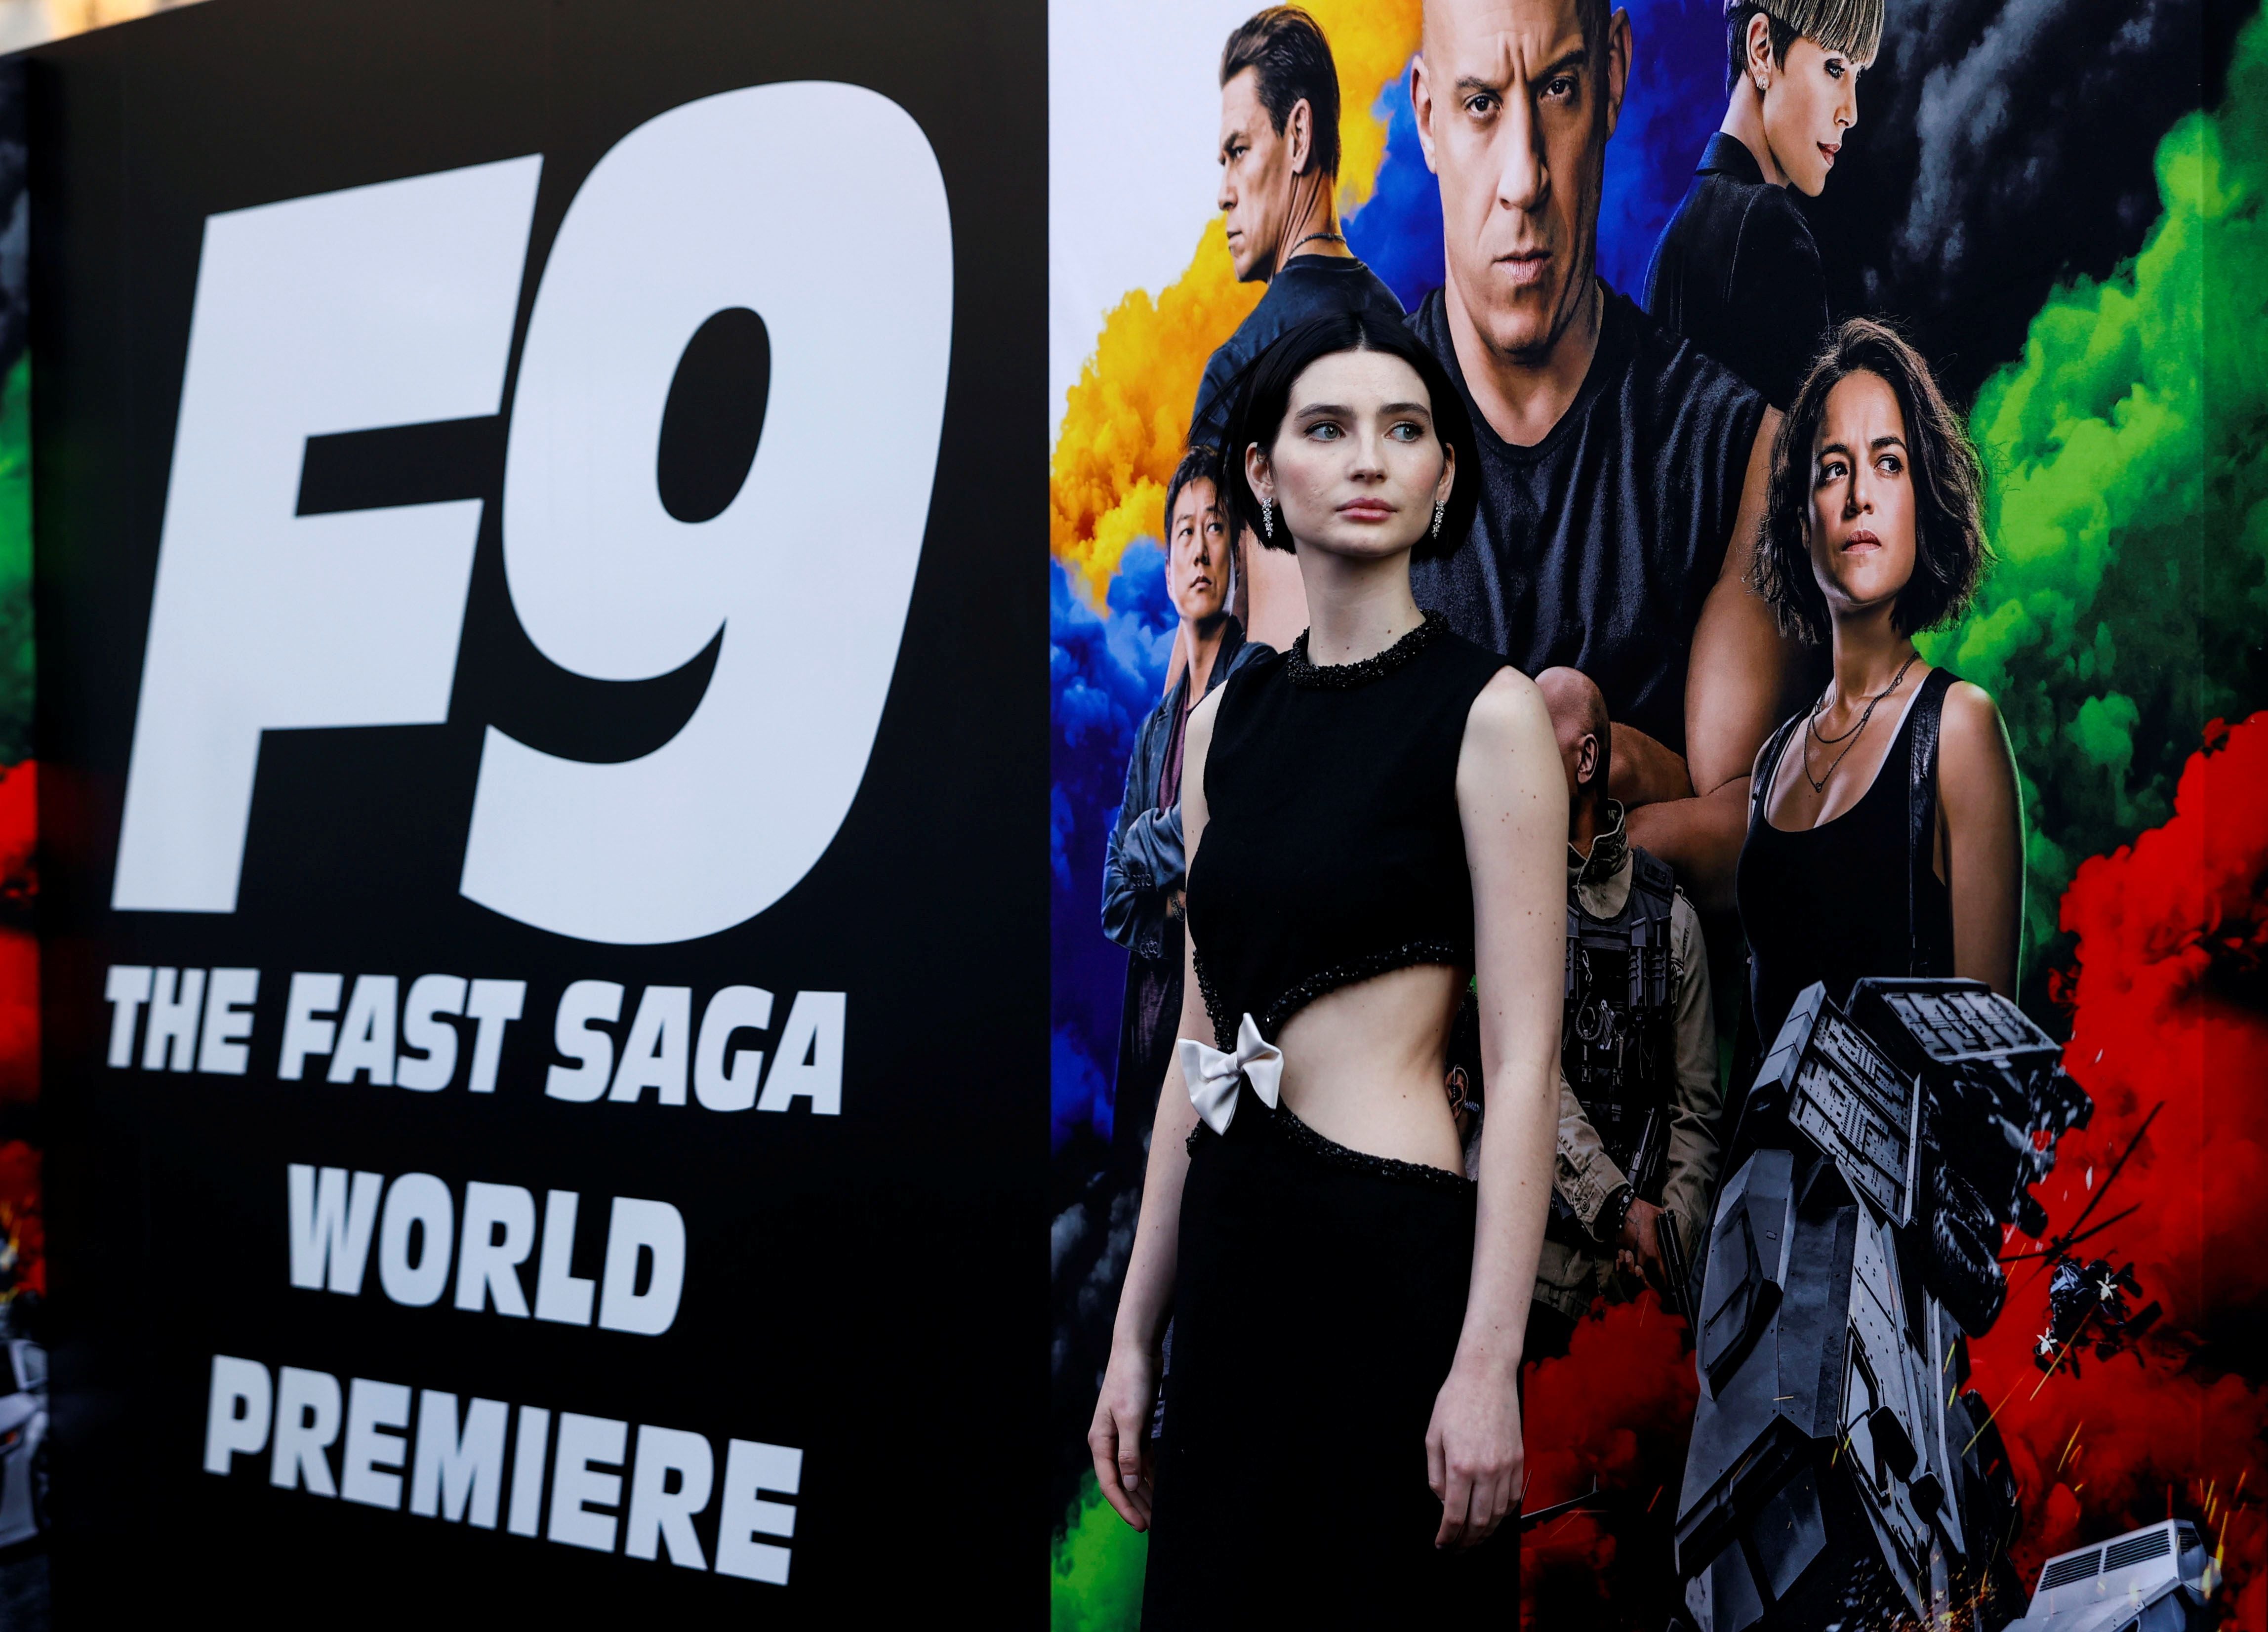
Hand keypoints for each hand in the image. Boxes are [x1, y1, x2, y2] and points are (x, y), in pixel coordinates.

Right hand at [1088, 1340, 1159, 1529]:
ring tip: (1158, 1511)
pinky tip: (1160, 1486)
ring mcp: (1123, 1436)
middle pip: (1122, 1482)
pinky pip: (1143, 1459)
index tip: (1140, 1525)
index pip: (1110, 1483)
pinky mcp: (1137, 1429)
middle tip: (1153, 1525)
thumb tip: (1128, 1484)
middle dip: (1136, 1504)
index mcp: (1101, 1442)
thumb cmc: (1130, 1381)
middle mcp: (1110, 1442)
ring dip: (1145, 1492)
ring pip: (1133, 1473)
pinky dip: (1151, 1473)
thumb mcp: (1131, 1419)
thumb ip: (1129, 1453)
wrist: (1137, 1351)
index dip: (1124, 1506)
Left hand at [1425, 1359, 1524, 1547]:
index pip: (1454, 1515)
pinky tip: (1493, 1516)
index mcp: (1460, 1465)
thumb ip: (1436, 1474)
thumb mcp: (1433, 1436)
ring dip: (1486, 1532)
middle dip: (1467, 1542)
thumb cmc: (1455, 1400)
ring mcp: (1506, 1466)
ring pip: (1499, 1514)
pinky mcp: (1519, 1459)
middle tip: (1457, 1550)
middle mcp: (1486, 1470)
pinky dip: (1504, 1513)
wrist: (1487, 1375)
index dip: (1447, 1536)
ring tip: (1474, 1538)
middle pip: (1479, 1522)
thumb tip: (1443, 1501)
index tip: (1442, 1545)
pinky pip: (1514, 1497)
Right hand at [1616, 1198, 1667, 1292]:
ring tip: (1640, 1277)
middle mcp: (1639, 1256)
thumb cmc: (1639, 1210)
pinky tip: (1625, 1269)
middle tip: (1653, 1287)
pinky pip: (1619, 1265)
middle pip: (1643, 1279)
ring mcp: (1626, 1254)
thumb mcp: (1659, 1216)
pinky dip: (1622, 1269)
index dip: (1665, 1281)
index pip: (1661, 1273)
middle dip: (1648, 1285)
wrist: (1620, 1206)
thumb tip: (1670, 1226)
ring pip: (1630, 1274)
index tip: (1667, 1284)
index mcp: (1651, 1251)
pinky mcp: (1617, 1249)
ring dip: (1634, 1277)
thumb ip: (1665, 1226)